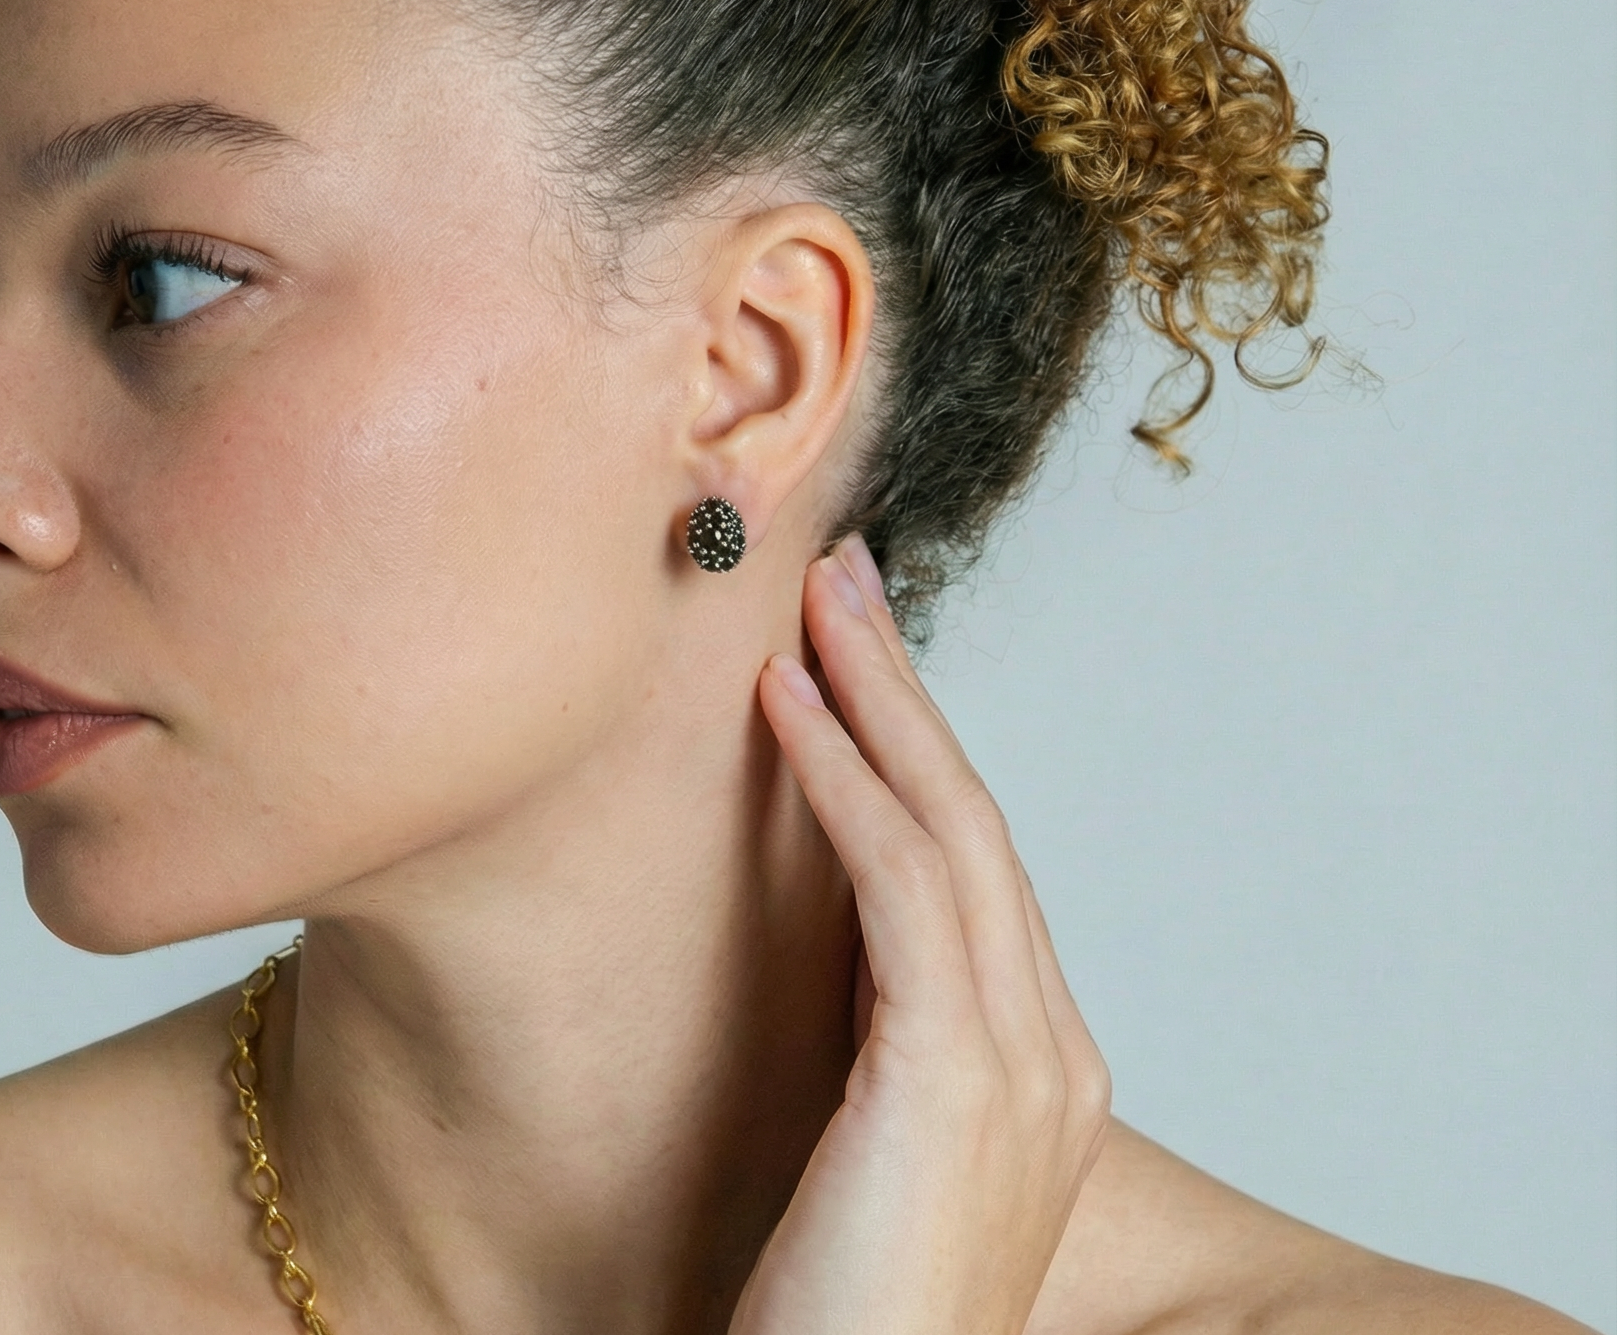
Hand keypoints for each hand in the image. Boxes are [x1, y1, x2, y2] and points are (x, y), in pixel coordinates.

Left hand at [732, 534, 1110, 1334]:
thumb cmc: (835, 1304)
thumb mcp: (867, 1140)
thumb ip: (877, 1035)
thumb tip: (825, 931)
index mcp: (1039, 1067)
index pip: (977, 866)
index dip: (920, 746)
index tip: (861, 652)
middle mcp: (1051, 1053)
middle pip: (976, 821)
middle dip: (909, 686)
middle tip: (848, 574)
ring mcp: (1020, 1065)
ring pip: (949, 827)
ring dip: (879, 696)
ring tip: (813, 599)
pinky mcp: (951, 1077)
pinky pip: (897, 884)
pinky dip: (844, 778)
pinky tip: (784, 707)